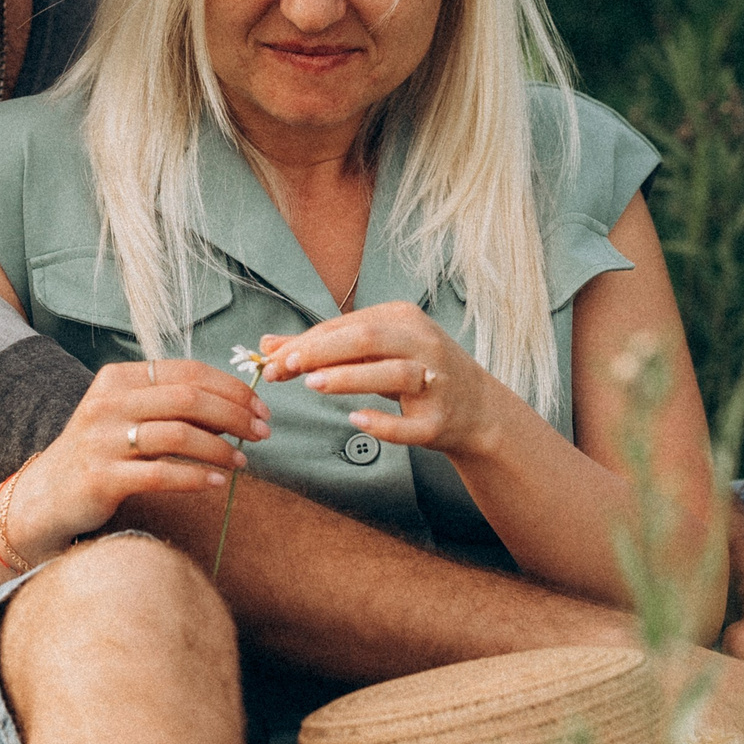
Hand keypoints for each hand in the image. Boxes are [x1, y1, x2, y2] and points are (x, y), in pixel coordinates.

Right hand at [1, 358, 271, 565]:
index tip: (260, 408)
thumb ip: (167, 404)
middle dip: (235, 415)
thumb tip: (233, 405)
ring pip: (178, 436)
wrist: (45, 495)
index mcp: (117, 379)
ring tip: (242, 461)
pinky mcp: (101, 477)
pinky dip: (197, 478)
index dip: (232, 388)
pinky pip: (161, 474)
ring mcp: (101, 440)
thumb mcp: (124, 415)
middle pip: (188, 399)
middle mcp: (107, 403)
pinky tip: (218, 483)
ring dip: (220, 448)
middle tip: (263, 433)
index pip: (187, 372)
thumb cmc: (99, 453)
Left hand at [256, 301, 529, 460]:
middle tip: (286, 365)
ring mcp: (436, 383)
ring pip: (393, 374)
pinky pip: (411, 423)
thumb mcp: (372, 353)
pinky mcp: (440, 421)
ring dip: (350, 378)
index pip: (347, 325)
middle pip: (369, 338)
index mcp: (404, 319)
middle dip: (324, 350)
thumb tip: (267, 344)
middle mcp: (424, 344)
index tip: (273, 356)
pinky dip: (385, 424)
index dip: (307, 341)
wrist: (476, 408)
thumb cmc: (412, 372)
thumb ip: (321, 347)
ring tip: (312, 384)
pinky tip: (356, 420)